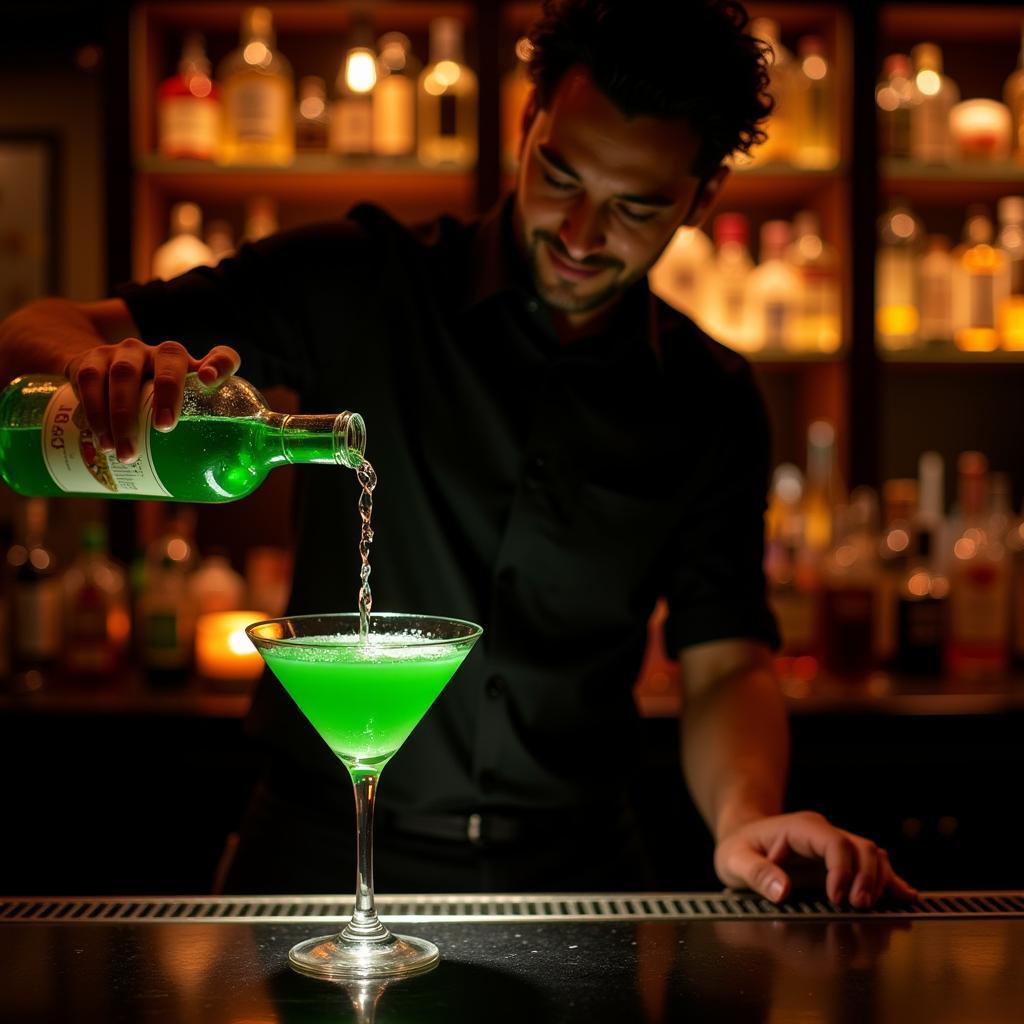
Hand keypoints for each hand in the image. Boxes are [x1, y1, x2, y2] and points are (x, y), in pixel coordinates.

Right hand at [65, 338, 239, 463]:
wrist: (93, 371)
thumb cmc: (146, 400)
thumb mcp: (170, 414)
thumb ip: (190, 435)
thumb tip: (208, 483)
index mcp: (191, 368)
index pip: (222, 357)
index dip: (221, 364)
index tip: (210, 381)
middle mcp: (159, 353)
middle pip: (169, 359)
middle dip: (167, 393)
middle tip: (163, 429)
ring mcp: (124, 353)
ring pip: (124, 373)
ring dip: (122, 414)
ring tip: (124, 453)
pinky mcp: (90, 360)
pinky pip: (90, 379)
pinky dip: (94, 410)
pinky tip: (99, 437)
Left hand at [714, 811, 919, 907]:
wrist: (742, 837)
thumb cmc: (738, 847)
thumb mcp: (734, 860)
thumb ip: (756, 873)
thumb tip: (783, 891)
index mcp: (800, 828)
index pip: (834, 843)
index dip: (843, 870)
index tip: (837, 898)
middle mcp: (823, 834)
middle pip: (861, 848)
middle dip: (867, 878)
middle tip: (858, 907)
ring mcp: (834, 846)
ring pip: (872, 855)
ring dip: (880, 881)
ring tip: (876, 908)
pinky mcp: (840, 863)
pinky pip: (872, 865)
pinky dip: (889, 880)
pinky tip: (906, 895)